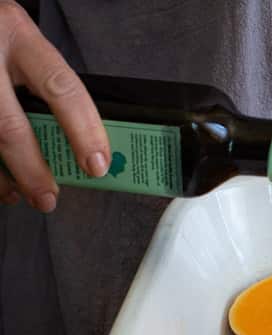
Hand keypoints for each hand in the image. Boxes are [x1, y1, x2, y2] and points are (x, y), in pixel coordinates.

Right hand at [0, 1, 108, 210]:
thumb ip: (49, 88)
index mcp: (19, 35)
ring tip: (23, 195)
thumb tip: (81, 148)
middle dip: (33, 171)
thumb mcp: (24, 48)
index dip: (83, 131)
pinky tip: (2, 183)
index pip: (61, 88)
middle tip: (49, 198)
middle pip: (10, 127)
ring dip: (5, 177)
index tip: (97, 165)